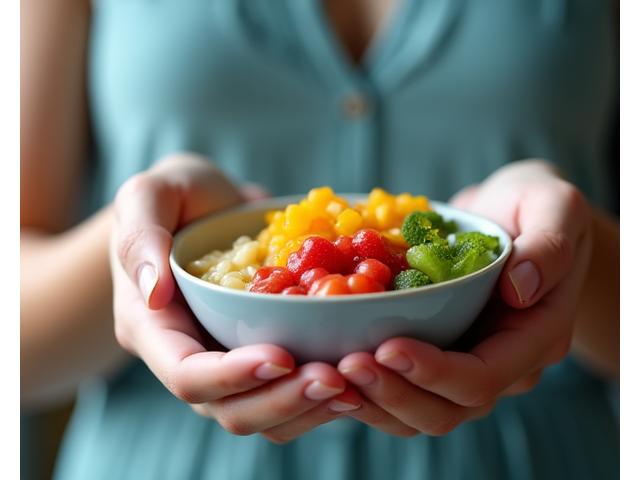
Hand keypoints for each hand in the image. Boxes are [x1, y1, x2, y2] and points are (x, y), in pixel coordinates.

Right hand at [111, 153, 356, 441]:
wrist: (212, 205)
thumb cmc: (177, 196)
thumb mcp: (148, 195)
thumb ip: (140, 237)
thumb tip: (154, 293)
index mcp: (153, 328)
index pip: (186, 375)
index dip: (232, 376)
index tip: (282, 357)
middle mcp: (188, 357)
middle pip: (229, 409)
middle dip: (282, 400)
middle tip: (335, 378)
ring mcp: (226, 362)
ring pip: (262, 415)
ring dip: (307, 408)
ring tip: (353, 385)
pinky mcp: (259, 356)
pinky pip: (285, 395)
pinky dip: (318, 397)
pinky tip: (355, 380)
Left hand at [336, 160, 592, 435]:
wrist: (507, 214)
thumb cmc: (532, 204)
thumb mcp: (555, 205)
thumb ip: (549, 245)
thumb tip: (520, 288)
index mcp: (535, 337)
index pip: (484, 377)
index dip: (435, 372)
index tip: (387, 347)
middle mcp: (502, 365)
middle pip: (447, 408)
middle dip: (394, 392)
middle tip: (346, 364)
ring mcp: (465, 364)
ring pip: (419, 412)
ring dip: (373, 400)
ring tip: (331, 372)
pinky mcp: (436, 356)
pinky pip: (401, 390)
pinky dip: (366, 389)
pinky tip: (331, 369)